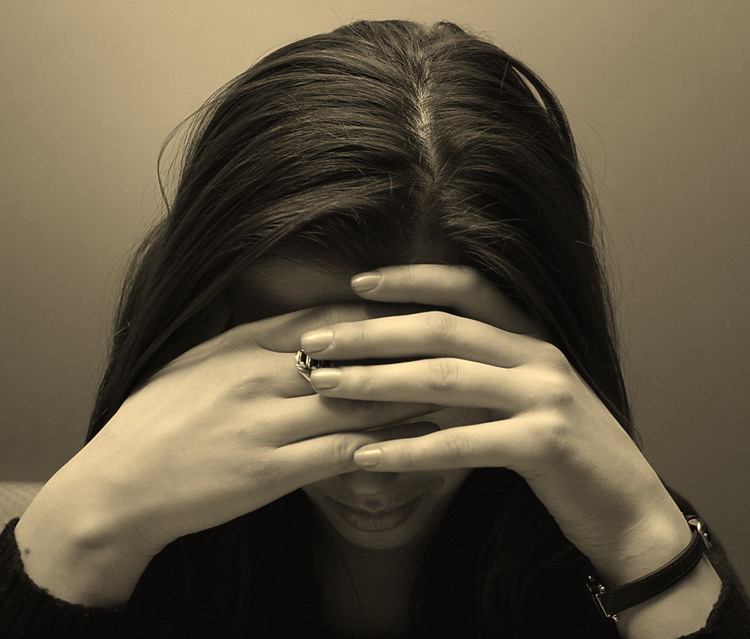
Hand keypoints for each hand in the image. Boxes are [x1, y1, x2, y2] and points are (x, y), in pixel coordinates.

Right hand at [20, 301, 436, 560]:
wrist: (118, 485)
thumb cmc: (153, 421)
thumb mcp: (194, 363)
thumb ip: (245, 343)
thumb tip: (291, 328)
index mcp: (242, 345)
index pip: (326, 316)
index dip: (379, 312)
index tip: (418, 310)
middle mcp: (259, 376)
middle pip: (352, 351)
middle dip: (408, 346)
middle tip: (456, 342)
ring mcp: (266, 423)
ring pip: (356, 399)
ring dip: (410, 394)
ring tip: (455, 389)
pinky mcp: (269, 471)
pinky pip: (341, 450)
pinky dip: (385, 444)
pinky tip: (421, 441)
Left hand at [300, 264, 692, 584]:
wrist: (627, 508)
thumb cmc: (562, 454)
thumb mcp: (520, 402)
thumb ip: (474, 380)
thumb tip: (397, 372)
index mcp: (531, 338)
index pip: (466, 288)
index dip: (411, 279)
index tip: (356, 282)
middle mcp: (539, 356)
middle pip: (441, 330)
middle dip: (372, 333)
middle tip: (316, 341)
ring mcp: (545, 397)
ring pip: (445, 379)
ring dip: (376, 382)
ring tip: (324, 386)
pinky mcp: (545, 444)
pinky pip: (461, 442)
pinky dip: (407, 448)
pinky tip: (364, 455)